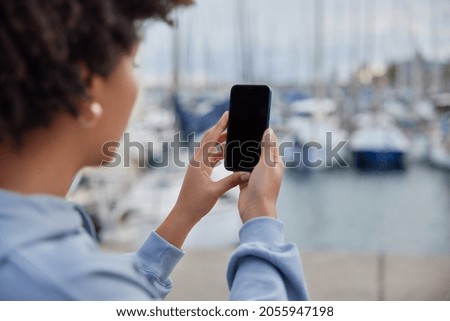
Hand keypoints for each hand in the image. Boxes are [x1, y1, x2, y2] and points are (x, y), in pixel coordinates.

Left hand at [156, 112, 247, 247]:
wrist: (184, 214)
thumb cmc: (196, 203)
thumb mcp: (216, 191)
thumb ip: (232, 181)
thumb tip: (246, 173)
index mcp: (199, 162)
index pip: (211, 139)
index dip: (220, 126)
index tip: (227, 114)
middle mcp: (197, 161)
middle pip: (210, 141)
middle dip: (221, 131)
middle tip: (233, 122)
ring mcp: (198, 167)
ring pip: (211, 150)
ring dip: (221, 143)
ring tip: (233, 137)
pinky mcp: (200, 173)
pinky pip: (211, 159)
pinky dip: (219, 155)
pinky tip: (227, 155)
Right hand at [238, 128, 284, 222]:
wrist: (254, 210)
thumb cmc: (264, 188)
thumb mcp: (267, 164)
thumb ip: (267, 147)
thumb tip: (269, 131)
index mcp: (275, 163)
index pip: (270, 144)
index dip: (263, 135)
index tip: (254, 124)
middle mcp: (267, 168)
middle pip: (258, 151)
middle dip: (251, 143)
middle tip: (241, 132)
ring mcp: (256, 175)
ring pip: (248, 160)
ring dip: (242, 154)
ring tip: (234, 143)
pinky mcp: (246, 181)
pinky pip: (240, 169)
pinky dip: (236, 164)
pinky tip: (229, 158)